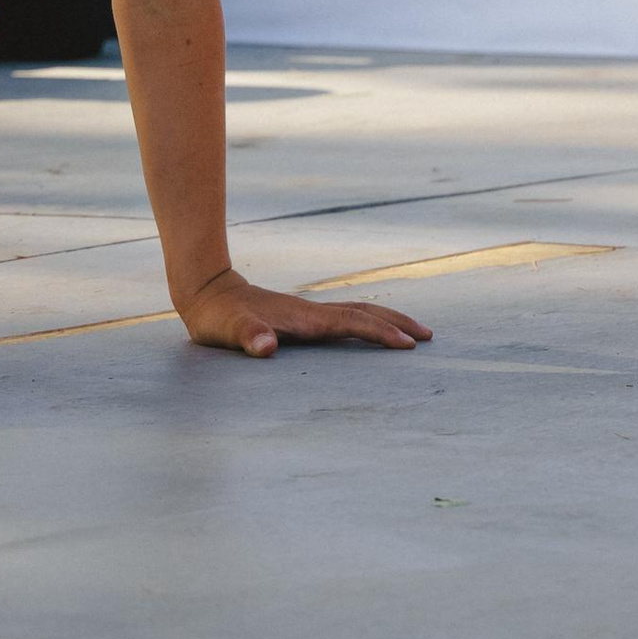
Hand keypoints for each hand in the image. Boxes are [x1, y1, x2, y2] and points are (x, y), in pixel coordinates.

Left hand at [175, 267, 429, 358]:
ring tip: (414, 331)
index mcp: (303, 319)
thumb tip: (266, 347)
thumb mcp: (228, 331)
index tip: (407, 343)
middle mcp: (312, 313)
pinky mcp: (303, 318)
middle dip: (397, 322)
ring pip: (358, 312)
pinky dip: (368, 322)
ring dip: (387, 319)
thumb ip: (248, 337)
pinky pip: (346, 318)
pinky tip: (371, 330)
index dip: (379, 333)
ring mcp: (309, 313)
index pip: (351, 324)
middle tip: (429, 335)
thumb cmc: (218, 318)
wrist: (208, 291)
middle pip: (364, 312)